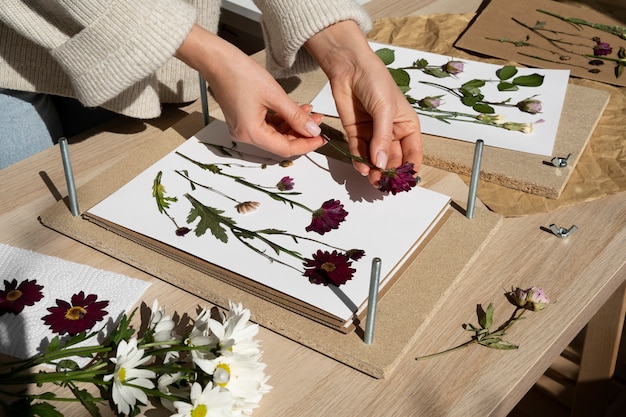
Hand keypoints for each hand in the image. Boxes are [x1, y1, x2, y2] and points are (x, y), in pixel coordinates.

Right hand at [175, 25, 324, 157]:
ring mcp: (243, 129)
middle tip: (318, 122)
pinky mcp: (244, 120)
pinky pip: (267, 126)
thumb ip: (296, 116)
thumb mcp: (275, 95)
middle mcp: (245, 136)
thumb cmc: (239, 73)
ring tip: (309, 113)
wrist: (217, 60)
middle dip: (301, 133)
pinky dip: (282, 120)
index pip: (285, 148)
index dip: (306, 145)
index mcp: (251, 133)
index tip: (321, 139)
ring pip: (275, 134)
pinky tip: (295, 110)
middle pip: (280, 143)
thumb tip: (312, 131)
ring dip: (293, 125)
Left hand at [305, 20, 422, 185]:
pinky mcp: (356, 132)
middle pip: (392, 159)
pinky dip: (359, 161)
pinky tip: (361, 168)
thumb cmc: (375, 81)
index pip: (413, 152)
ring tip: (372, 179)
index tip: (404, 181)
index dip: (409, 168)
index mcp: (407, 125)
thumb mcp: (385, 109)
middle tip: (383, 184)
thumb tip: (381, 163)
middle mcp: (391, 132)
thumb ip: (383, 137)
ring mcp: (373, 133)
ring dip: (374, 170)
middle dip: (388, 172)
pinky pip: (359, 151)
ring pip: (375, 158)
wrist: (350, 67)